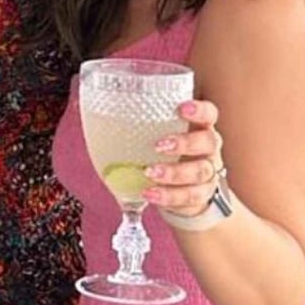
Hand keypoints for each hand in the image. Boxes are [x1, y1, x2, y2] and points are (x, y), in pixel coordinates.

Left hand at [144, 99, 223, 217]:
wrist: (184, 193)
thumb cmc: (163, 155)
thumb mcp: (155, 137)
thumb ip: (137, 125)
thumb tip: (95, 111)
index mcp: (198, 128)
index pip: (209, 114)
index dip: (199, 110)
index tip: (181, 108)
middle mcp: (207, 150)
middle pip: (209, 142)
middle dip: (185, 143)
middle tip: (159, 145)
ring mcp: (207, 174)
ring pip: (200, 171)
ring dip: (174, 173)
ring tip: (149, 172)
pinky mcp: (201, 196)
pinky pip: (189, 197)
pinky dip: (168, 195)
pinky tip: (149, 192)